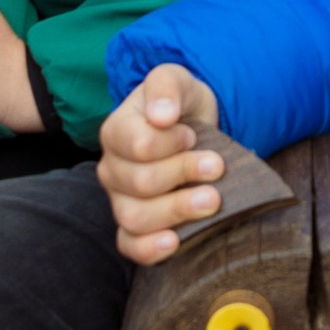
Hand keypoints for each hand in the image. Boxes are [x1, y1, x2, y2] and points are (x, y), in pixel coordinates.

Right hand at [98, 68, 226, 263]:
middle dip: (184, 174)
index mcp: (116, 132)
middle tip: (216, 166)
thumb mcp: (177, 80)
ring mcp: (120, 201)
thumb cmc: (180, 106)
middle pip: (141, 183)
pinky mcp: (133, 228)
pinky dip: (150, 249)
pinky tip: (175, 241)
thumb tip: (161, 115)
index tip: (193, 134)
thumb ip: (166, 86)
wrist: (193, 129)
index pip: (138, 145)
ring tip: (212, 200)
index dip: (171, 143)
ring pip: (136, 218)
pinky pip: (130, 246)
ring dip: (178, 210)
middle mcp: (112, 169)